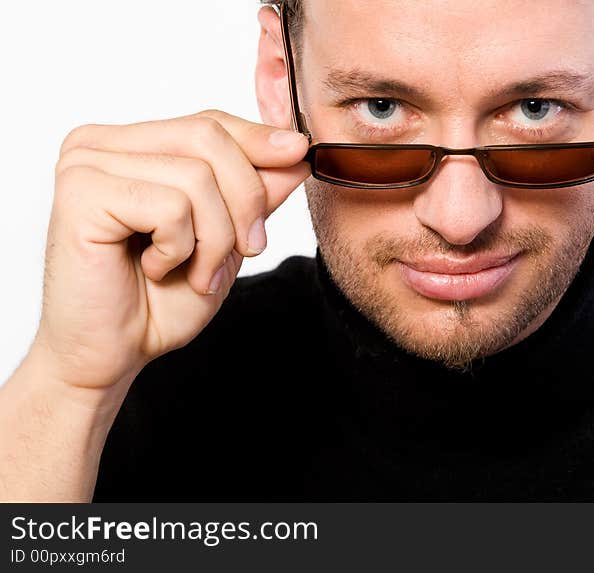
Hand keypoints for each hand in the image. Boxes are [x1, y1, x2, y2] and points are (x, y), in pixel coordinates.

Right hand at [33, 110, 310, 390]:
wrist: (110, 354)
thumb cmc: (159, 300)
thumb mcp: (226, 239)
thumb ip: (254, 193)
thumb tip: (295, 149)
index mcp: (131, 145)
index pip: (210, 123)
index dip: (260, 141)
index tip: (301, 155)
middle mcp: (101, 145)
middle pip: (208, 138)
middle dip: (245, 199)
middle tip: (247, 249)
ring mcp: (85, 165)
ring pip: (197, 176)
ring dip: (214, 238)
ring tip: (195, 270)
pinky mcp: (81, 194)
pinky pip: (171, 206)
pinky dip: (180, 248)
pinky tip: (156, 269)